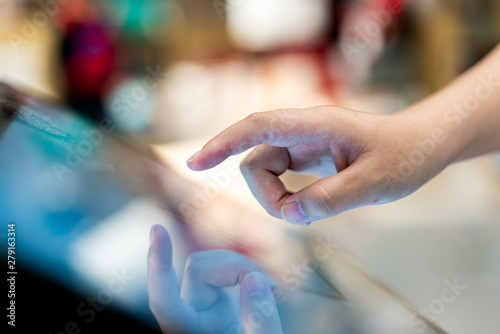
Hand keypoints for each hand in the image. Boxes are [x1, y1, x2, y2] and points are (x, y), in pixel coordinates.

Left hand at [148, 224, 282, 333]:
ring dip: (238, 267)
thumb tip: (254, 279)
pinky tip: (263, 285)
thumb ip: (260, 318)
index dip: (158, 265)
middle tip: (270, 284)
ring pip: (206, 267)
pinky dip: (241, 272)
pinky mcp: (212, 304)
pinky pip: (220, 274)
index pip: (164, 300)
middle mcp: (189, 321)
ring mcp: (200, 311)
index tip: (157, 229)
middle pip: (197, 270)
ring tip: (270, 286)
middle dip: (233, 265)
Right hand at [186, 107, 452, 224]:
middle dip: (268, 195)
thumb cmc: (404, 156)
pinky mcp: (306, 156)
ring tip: (316, 210)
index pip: (257, 128)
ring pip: (265, 172)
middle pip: (256, 161)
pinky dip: (287, 197)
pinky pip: (280, 178)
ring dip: (279, 199)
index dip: (223, 143)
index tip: (196, 162)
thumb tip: (290, 214)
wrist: (420, 145)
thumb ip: (331, 198)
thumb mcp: (374, 184)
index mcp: (315, 125)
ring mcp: (302, 143)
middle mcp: (301, 130)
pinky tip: (309, 205)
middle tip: (302, 215)